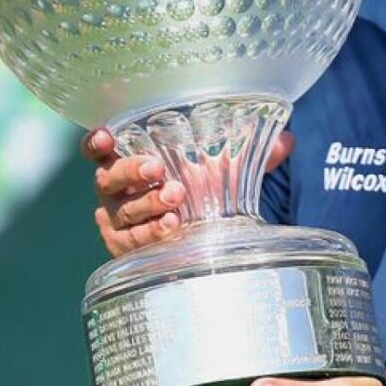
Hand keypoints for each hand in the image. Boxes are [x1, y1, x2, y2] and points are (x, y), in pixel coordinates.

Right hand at [84, 126, 291, 258]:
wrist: (192, 238)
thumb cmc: (196, 193)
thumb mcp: (221, 171)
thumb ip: (251, 154)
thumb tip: (288, 140)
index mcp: (127, 160)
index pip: (98, 148)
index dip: (97, 142)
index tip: (108, 137)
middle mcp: (114, 189)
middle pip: (108, 176)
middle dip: (131, 170)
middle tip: (158, 169)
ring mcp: (116, 220)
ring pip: (122, 211)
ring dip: (147, 204)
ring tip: (176, 201)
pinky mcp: (123, 248)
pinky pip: (130, 241)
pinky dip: (150, 233)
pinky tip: (172, 228)